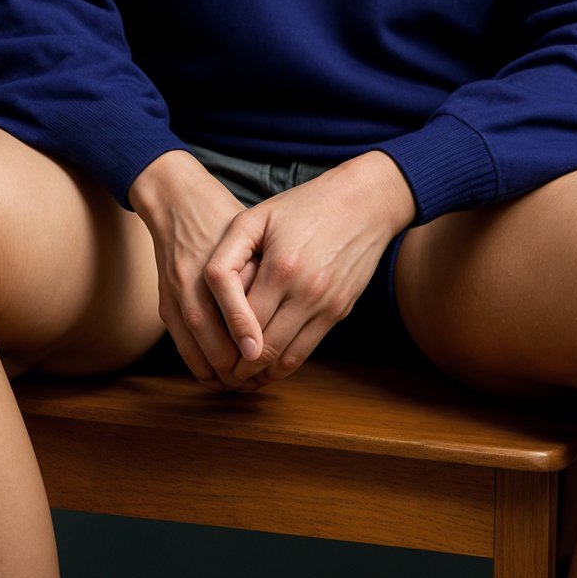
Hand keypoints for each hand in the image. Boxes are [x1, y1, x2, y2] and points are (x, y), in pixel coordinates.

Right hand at [129, 150, 263, 388]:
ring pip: (198, 351)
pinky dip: (199, 365)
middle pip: (218, 344)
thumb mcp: (250, 236)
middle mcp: (194, 283)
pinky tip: (218, 374)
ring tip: (243, 383)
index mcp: (221, 265)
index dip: (258, 346)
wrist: (178, 200)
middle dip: (241, 369)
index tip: (273, 359)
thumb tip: (290, 307)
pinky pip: (180, 345)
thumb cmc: (222, 217)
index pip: (241, 320)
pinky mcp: (164, 302)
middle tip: (261, 380)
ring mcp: (175, 294)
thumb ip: (263, 271)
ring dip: (221, 375)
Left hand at [203, 151, 414, 389]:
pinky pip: (307, 351)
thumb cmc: (302, 206)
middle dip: (238, 367)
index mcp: (281, 267)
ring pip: (285, 358)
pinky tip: (268, 363)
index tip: (212, 353)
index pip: (244, 322)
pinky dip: (284, 364)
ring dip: (260, 373)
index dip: (224, 343)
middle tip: (220, 372)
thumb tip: (216, 303)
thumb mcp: (255, 218)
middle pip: (264, 348)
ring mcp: (327, 304)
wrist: (364, 202)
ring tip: (240, 374)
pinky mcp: (340, 310)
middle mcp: (307, 291)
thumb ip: (228, 258)